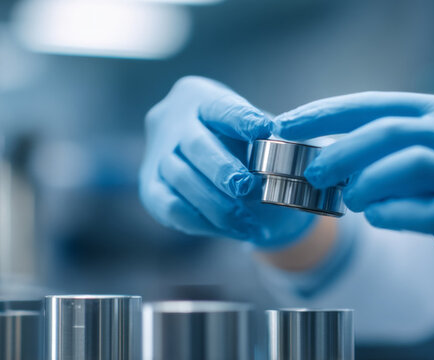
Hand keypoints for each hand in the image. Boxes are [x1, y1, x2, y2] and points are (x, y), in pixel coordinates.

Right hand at [139, 76, 313, 247]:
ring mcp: (156, 154)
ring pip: (182, 179)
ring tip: (248, 224)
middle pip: (196, 145)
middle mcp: (171, 121)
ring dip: (218, 205)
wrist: (208, 162)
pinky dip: (201, 221)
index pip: (221, 107)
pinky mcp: (150, 187)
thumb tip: (282, 149)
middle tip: (248, 189)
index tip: (265, 130)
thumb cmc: (238, 140)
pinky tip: (228, 230)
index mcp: (199, 96)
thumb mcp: (251, 128)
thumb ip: (262, 138)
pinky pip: (171, 207)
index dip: (242, 119)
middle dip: (223, 170)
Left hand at [273, 92, 433, 310]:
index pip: (372, 105)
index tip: (286, 126)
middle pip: (386, 133)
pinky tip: (377, 217)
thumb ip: (391, 149)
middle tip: (311, 171)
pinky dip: (390, 214)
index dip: (324, 114)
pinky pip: (423, 211)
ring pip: (405, 166)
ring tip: (349, 200)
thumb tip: (329, 157)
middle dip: (338, 151)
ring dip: (365, 184)